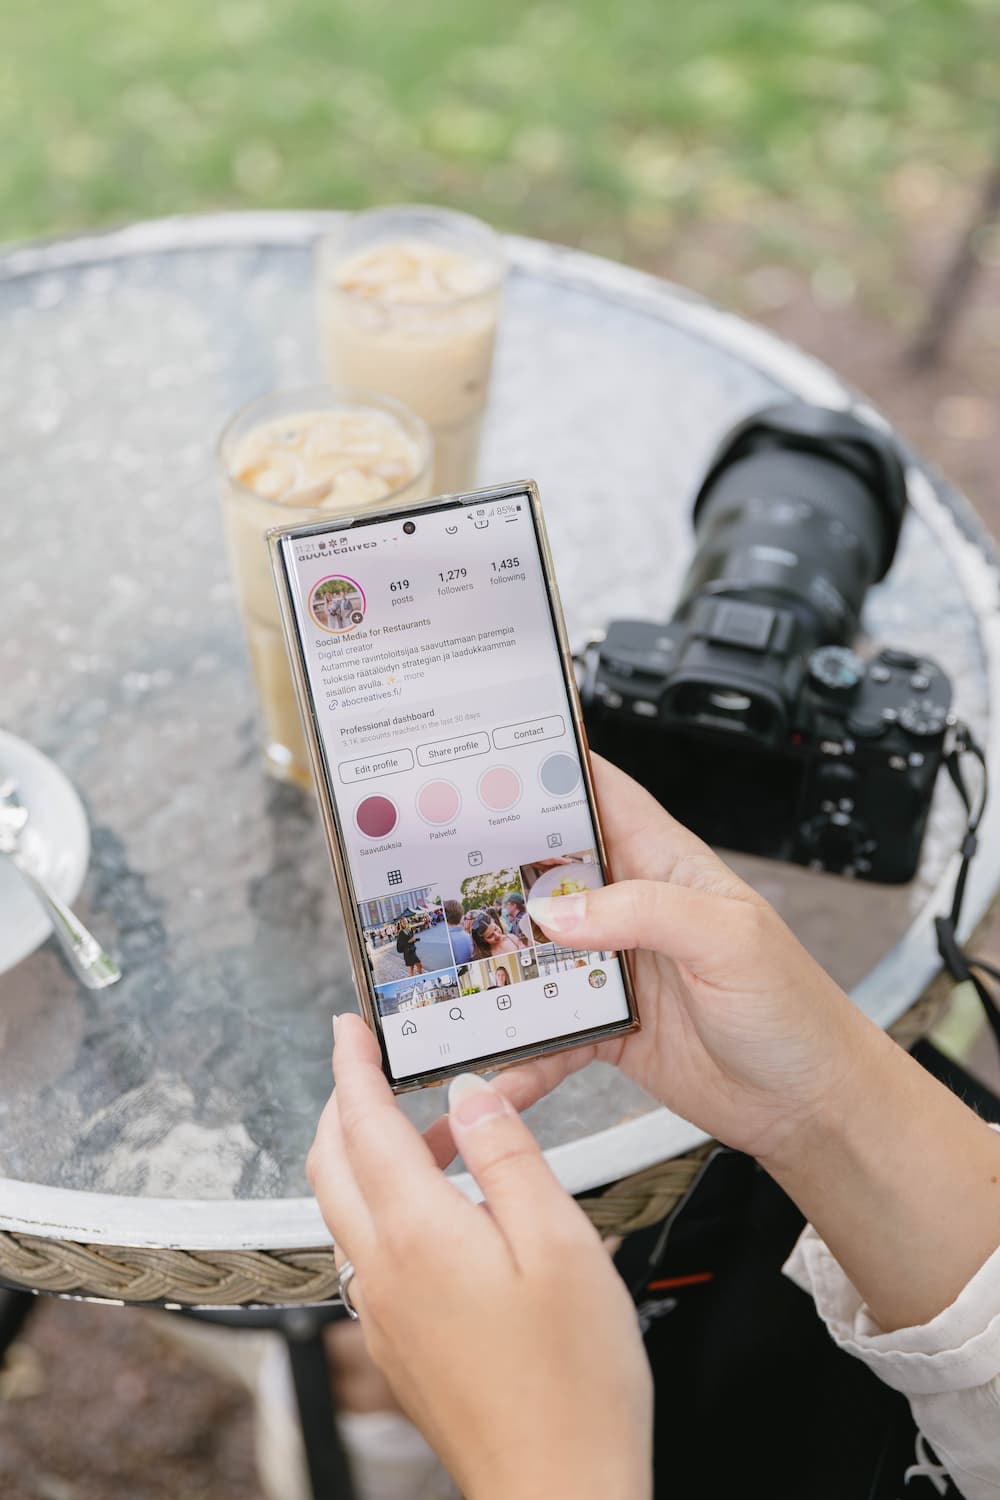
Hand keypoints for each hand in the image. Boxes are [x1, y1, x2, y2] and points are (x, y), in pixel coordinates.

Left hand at [308, 1014, 652, 1499]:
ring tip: (432, 1133)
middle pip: (330, 1164)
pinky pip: (366, 1254)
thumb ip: (508, 1155)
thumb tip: (470, 1092)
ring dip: (367, 1156)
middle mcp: (381, 1271)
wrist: (559, 1492)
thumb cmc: (574, 1380)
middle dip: (342, 1104)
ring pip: (345, 1210)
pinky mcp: (397, 1347)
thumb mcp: (560, 1241)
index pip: (363, 1123)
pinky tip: (442, 1212)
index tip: (348, 1026)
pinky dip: (383, 1208)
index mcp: (418, 1233)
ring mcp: (382, 1315)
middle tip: (374, 1067)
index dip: (352, 1066)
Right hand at [428, 756, 999, 1334]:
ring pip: (535, 952)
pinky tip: (495, 1065)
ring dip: (496, 963)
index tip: (485, 761)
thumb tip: (558, 909)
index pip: (599, 793)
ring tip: (445, 969)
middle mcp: (631, 908)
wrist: (809, 1104)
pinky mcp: (606, 1027)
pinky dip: (520, 1050)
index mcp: (664, 863)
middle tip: (432, 867)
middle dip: (494, 868)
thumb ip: (644, 912)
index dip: (548, 770)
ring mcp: (614, 967)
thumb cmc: (793, 1010)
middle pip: (547, 871)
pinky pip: (547, 1031)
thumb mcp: (728, 940)